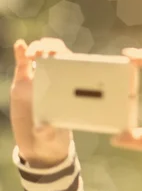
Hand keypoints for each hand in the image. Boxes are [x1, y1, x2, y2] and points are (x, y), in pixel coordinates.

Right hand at [9, 38, 73, 167]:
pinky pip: (23, 65)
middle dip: (53, 49)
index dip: (71, 58)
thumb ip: (48, 132)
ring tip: (33, 52)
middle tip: (46, 52)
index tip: (65, 57)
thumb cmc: (53, 139)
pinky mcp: (22, 84)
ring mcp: (38, 81)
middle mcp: (55, 83)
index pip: (74, 69)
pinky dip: (20, 53)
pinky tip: (20, 44)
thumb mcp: (53, 137)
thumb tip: (42, 129)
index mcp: (68, 92)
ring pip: (40, 57)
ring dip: (39, 48)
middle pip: (57, 57)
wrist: (38, 146)